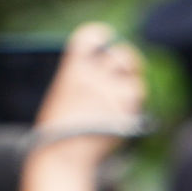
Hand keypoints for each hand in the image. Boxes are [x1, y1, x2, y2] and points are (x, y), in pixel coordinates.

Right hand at [33, 22, 145, 162]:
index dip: (101, 34)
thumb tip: (102, 74)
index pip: (91, 37)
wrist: (62, 156)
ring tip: (123, 102)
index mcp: (73, 68)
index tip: (108, 36)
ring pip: (135, 83)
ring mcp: (111, 96)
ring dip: (132, 91)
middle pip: (122, 56)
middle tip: (131, 67)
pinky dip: (133, 110)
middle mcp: (94, 77)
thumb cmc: (55, 131)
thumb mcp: (62, 96)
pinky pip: (136, 107)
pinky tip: (122, 118)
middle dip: (129, 60)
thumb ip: (82, 81)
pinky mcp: (124, 116)